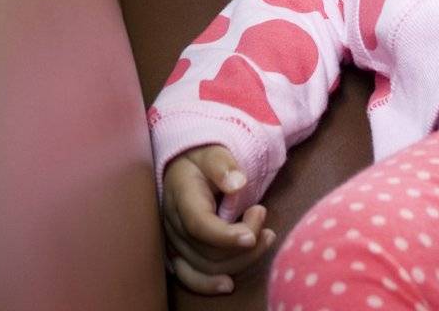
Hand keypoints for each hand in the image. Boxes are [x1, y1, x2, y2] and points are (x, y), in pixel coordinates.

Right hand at [161, 145, 274, 294]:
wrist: (183, 170)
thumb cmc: (202, 161)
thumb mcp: (212, 153)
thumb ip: (223, 165)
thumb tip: (237, 183)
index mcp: (181, 195)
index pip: (200, 225)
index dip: (227, 236)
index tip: (253, 235)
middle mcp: (173, 223)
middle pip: (207, 251)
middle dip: (243, 241)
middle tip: (262, 213)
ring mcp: (174, 241)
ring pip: (206, 267)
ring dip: (240, 259)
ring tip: (264, 235)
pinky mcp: (178, 253)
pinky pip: (190, 277)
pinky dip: (209, 284)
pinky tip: (229, 283)